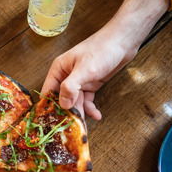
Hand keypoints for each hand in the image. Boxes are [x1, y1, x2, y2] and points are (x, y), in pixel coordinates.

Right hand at [41, 0, 169, 119]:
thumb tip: (63, 104)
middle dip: (66, 114)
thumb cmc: (102, 49)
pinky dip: (91, 108)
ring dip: (80, 114)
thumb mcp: (85, 70)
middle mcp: (67, 76)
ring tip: (84, 127)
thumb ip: (71, 87)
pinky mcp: (91, 83)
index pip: (48, 92)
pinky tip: (96, 115)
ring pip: (75, 102)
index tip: (49, 122)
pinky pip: (87, 100)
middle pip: (62, 100)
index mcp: (59, 69)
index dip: (48, 107)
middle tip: (69, 129)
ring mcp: (79, 80)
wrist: (123, 42)